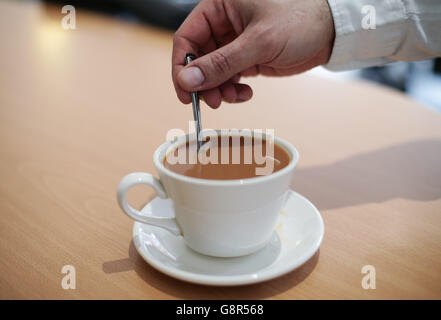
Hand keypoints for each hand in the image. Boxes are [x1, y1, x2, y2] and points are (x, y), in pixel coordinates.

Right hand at [172, 0, 334, 107]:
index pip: (187, 37)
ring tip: (232, 98)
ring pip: (213, 72)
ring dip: (218, 90)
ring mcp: (235, 42)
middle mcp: (224, 23)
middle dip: (203, 83)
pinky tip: (245, 93)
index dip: (182, 66)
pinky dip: (233, 90)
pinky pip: (229, 78)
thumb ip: (222, 63)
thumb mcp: (259, 42)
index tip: (185, 91)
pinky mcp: (247, 57)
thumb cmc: (300, 20)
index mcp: (219, 6)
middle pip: (198, 58)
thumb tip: (188, 80)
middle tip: (212, 102)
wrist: (331, 32)